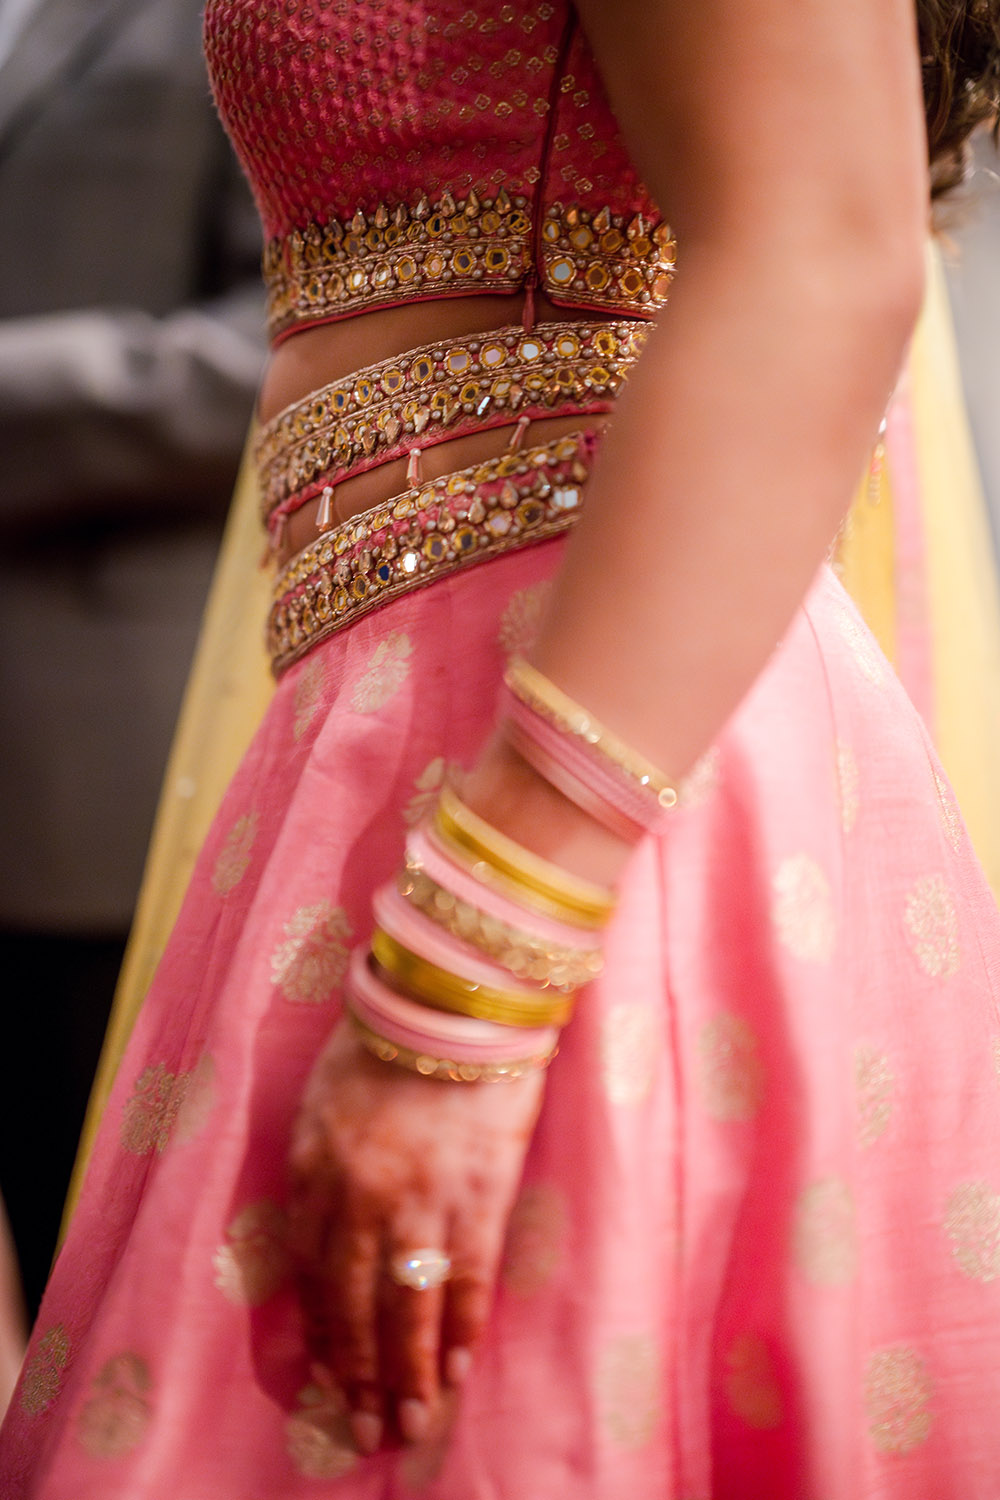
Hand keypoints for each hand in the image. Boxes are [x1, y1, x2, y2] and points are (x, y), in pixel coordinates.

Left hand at [287, 1018, 545, 1453]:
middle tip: (365, 1428)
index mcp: (315, 1169)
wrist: (453, 1001)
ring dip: (408, 1373)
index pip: (308, 1272)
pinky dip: (460, 1328)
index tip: (328, 1377)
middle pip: (352, 1303)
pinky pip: (465, 1280)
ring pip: (406, 1307)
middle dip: (358, 1374)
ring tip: (410, 1423)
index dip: (321, 1331)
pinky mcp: (477, 1195)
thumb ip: (319, 1165)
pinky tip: (457, 1367)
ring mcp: (419, 1200)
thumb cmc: (386, 1038)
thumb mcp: (324, 1098)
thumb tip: (323, 1230)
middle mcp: (359, 1197)